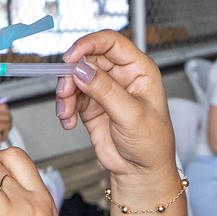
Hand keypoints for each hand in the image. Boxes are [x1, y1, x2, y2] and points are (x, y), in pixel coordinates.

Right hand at [52, 31, 176, 180]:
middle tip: (65, 91)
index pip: (111, 42)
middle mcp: (121, 76)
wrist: (141, 173)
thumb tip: (83, 70)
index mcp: (139, 69)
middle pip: (87, 59)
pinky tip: (69, 122)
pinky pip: (70, 97)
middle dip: (72, 74)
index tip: (72, 57)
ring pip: (75, 78)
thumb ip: (106, 91)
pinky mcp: (91, 106)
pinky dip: (64, 108)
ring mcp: (104, 90)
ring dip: (65, 93)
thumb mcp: (132, 116)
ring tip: (66, 112)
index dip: (89, 44)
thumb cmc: (152, 144)